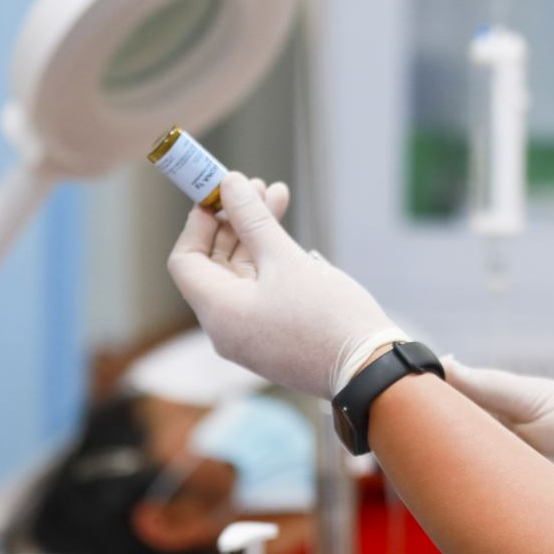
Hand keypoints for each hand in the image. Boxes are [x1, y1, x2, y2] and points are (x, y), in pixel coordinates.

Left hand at [168, 171, 407, 398]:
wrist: (368, 368)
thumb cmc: (327, 316)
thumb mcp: (286, 260)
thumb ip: (253, 220)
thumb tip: (231, 185)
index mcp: (219, 312)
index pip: (186, 261)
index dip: (199, 222)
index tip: (220, 193)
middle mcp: (226, 327)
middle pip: (214, 265)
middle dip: (234, 221)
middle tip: (257, 187)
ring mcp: (250, 334)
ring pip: (240, 274)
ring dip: (255, 235)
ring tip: (278, 197)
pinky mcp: (272, 335)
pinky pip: (258, 291)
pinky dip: (268, 260)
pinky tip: (288, 236)